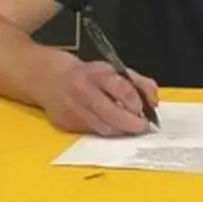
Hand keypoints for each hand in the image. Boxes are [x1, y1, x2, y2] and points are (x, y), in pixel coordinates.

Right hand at [36, 53, 159, 135]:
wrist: (48, 78)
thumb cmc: (87, 74)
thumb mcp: (113, 69)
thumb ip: (138, 82)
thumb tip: (154, 100)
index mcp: (97, 74)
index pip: (122, 90)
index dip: (137, 102)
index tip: (144, 109)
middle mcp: (83, 92)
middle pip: (113, 114)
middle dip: (132, 124)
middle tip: (143, 127)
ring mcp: (73, 109)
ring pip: (103, 128)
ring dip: (120, 130)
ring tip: (129, 127)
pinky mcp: (66, 123)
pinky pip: (92, 132)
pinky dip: (106, 131)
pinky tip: (112, 126)